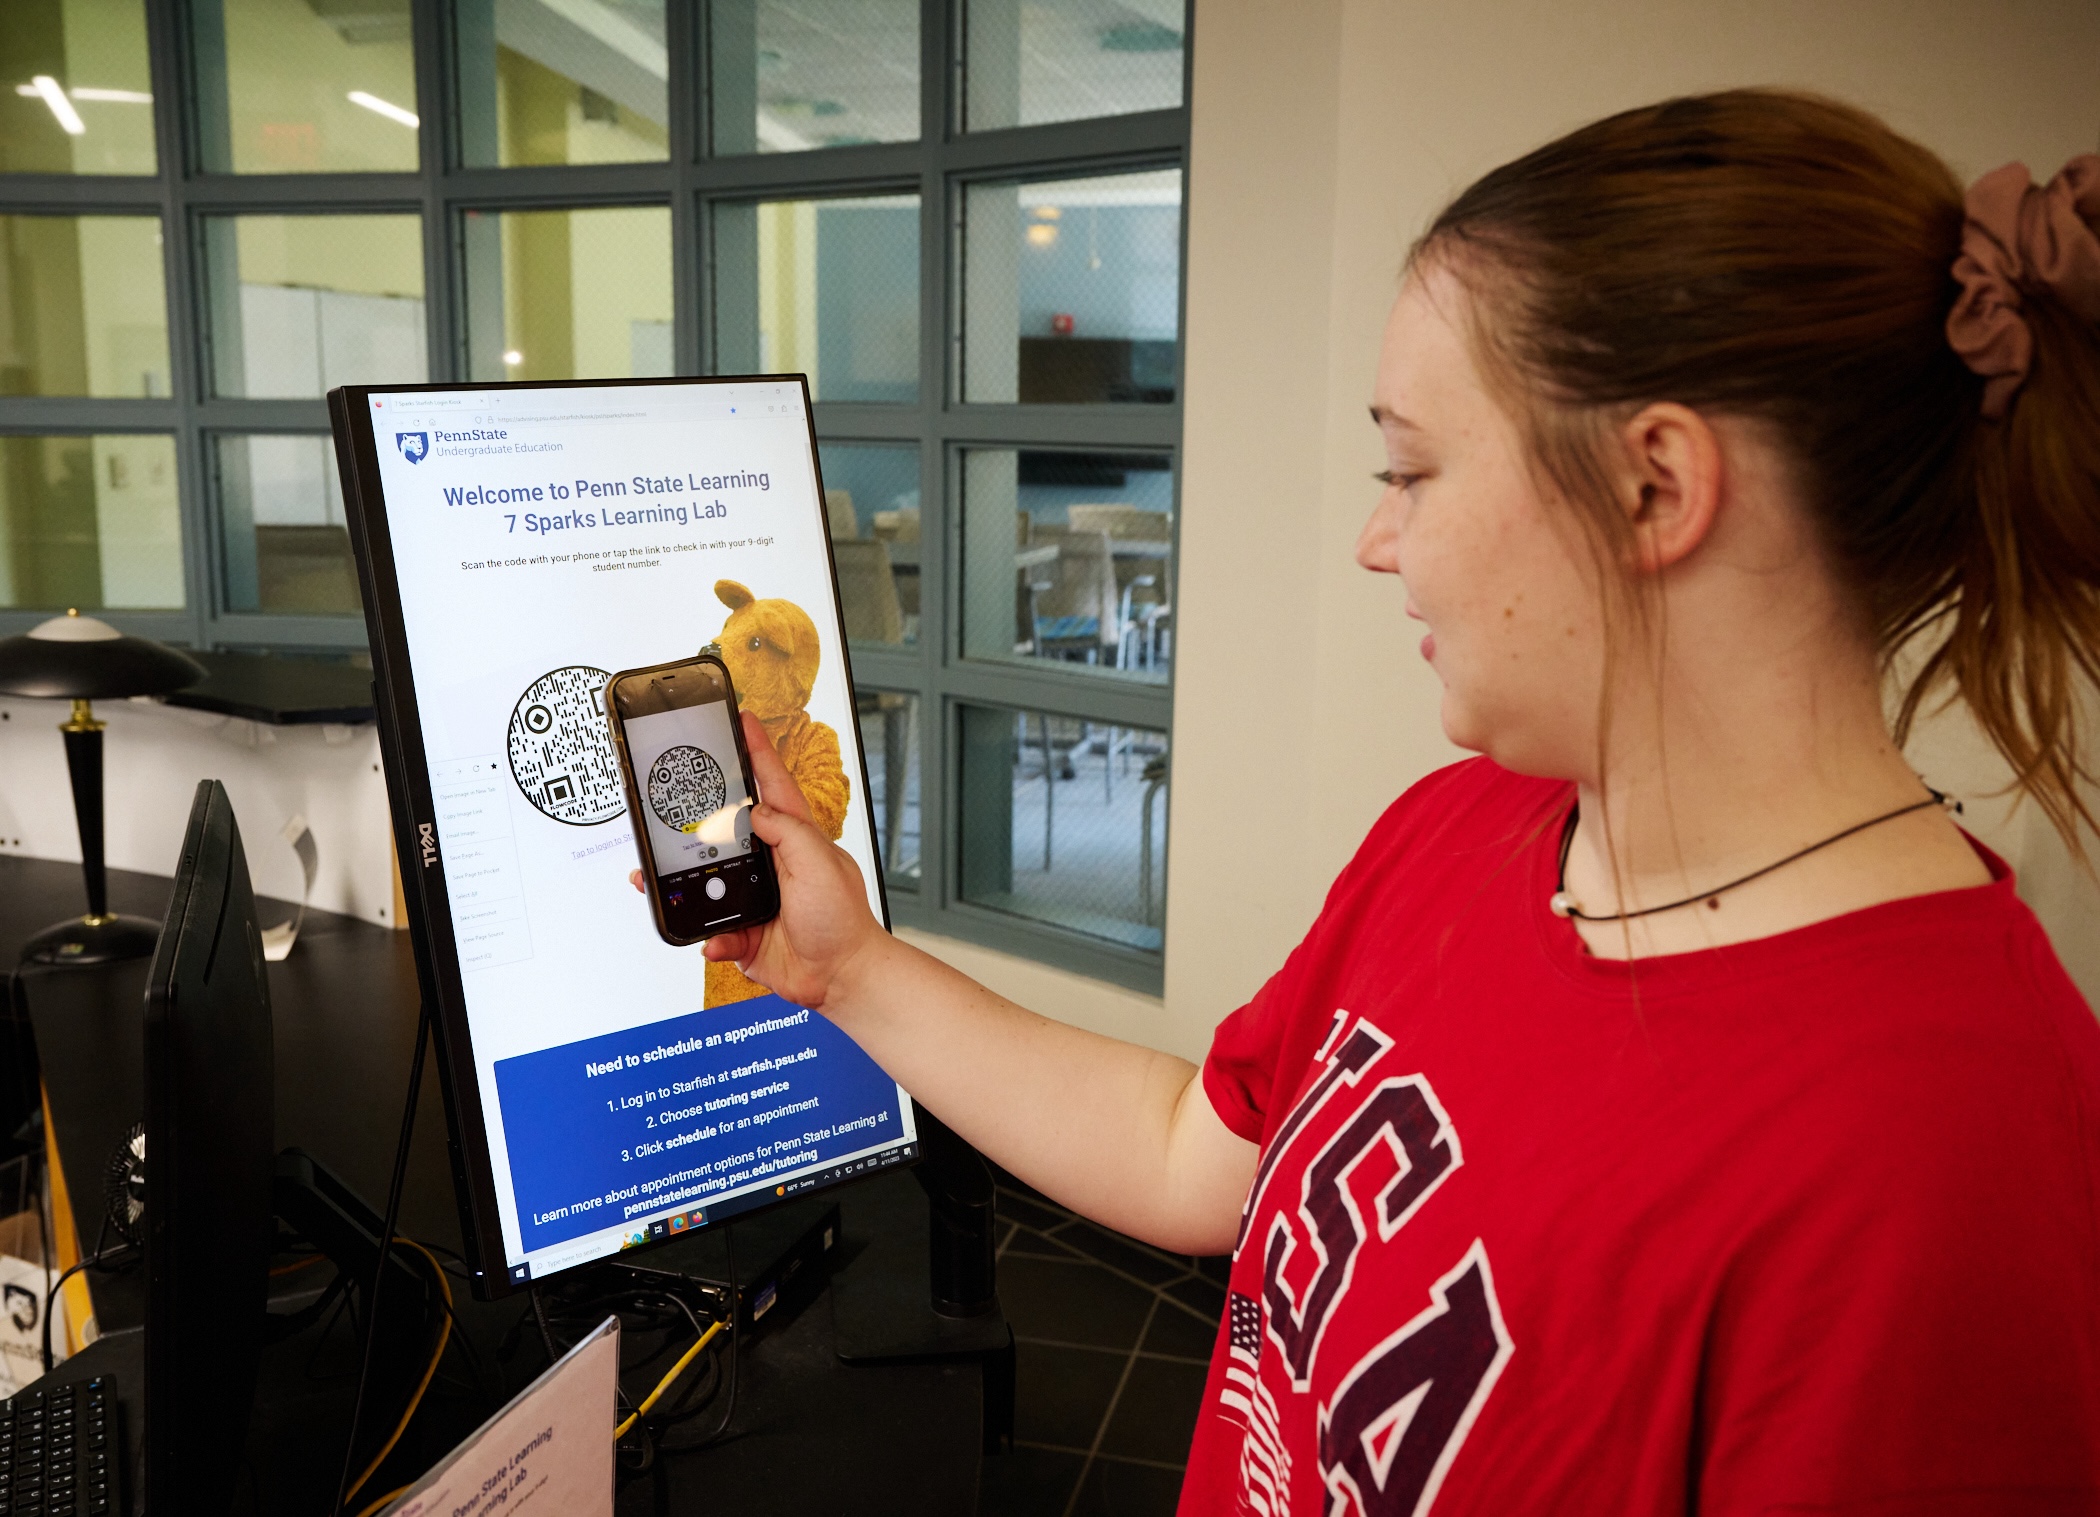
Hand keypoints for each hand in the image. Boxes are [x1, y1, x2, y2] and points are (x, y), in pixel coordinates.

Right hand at [630, 711, 889, 1010]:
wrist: (838, 978)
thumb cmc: (842, 921)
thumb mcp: (819, 864)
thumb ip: (787, 833)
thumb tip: (756, 813)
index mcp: (792, 836)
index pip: (770, 782)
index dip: (755, 749)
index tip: (740, 719)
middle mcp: (769, 861)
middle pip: (723, 828)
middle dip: (695, 818)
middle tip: (668, 803)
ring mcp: (751, 896)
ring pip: (703, 880)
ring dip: (680, 882)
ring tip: (655, 876)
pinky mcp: (741, 931)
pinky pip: (710, 931)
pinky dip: (710, 938)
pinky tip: (714, 940)